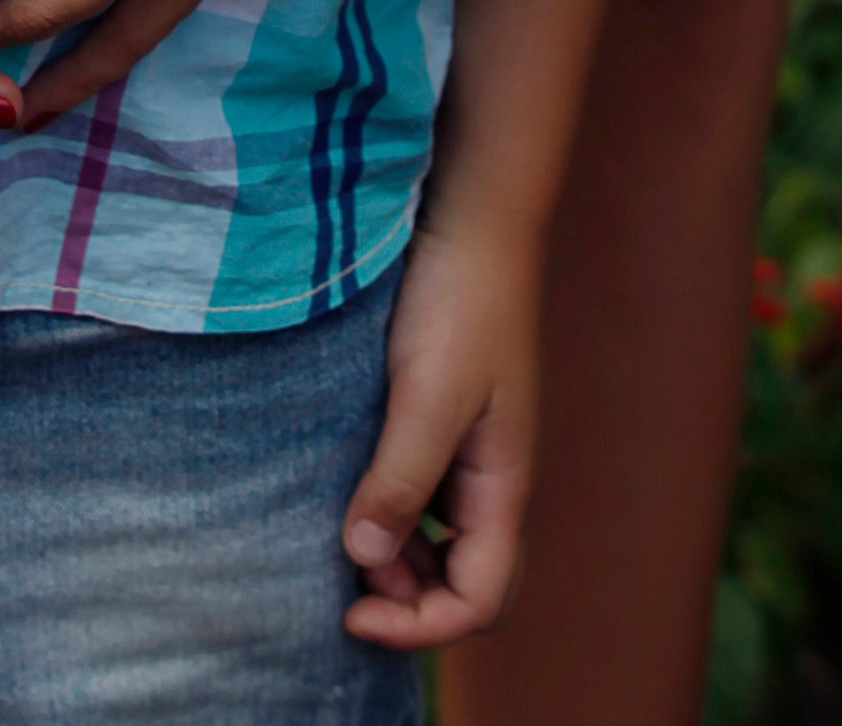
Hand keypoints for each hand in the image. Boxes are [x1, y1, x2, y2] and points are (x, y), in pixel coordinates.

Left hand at [341, 212, 538, 651]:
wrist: (469, 215)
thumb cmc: (460, 299)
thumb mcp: (428, 392)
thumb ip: (402, 477)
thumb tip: (364, 560)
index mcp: (503, 482)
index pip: (481, 597)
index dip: (421, 626)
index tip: (353, 611)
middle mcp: (490, 475)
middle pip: (464, 579)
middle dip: (406, 597)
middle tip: (342, 572)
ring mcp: (467, 445)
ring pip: (438, 538)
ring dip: (393, 554)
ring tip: (338, 528)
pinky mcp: (439, 413)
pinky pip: (418, 489)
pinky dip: (386, 506)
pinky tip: (343, 483)